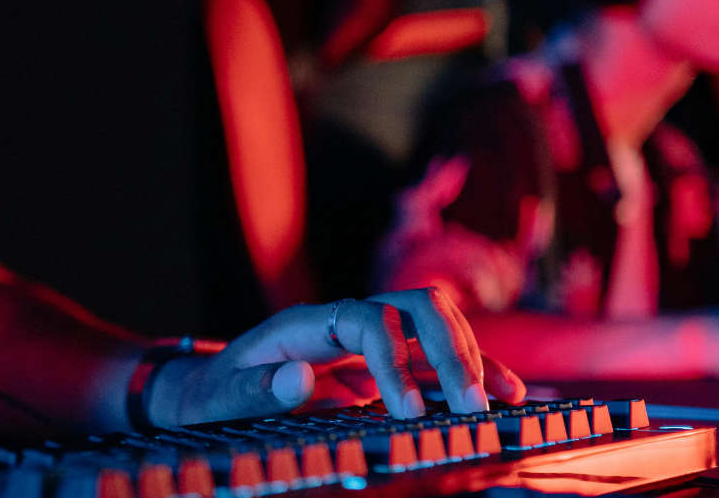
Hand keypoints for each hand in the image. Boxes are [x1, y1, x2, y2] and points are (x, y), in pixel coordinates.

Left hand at [145, 287, 525, 425]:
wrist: (211, 389)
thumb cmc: (214, 395)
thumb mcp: (220, 398)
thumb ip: (257, 390)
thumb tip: (301, 376)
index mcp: (306, 324)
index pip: (367, 320)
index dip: (394, 360)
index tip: (408, 411)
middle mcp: (344, 320)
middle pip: (415, 307)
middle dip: (449, 352)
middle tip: (471, 406)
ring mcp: (367, 336)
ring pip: (435, 323)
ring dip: (469, 357)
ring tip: (497, 403)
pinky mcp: (383, 359)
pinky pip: (436, 354)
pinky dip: (472, 369)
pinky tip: (507, 395)